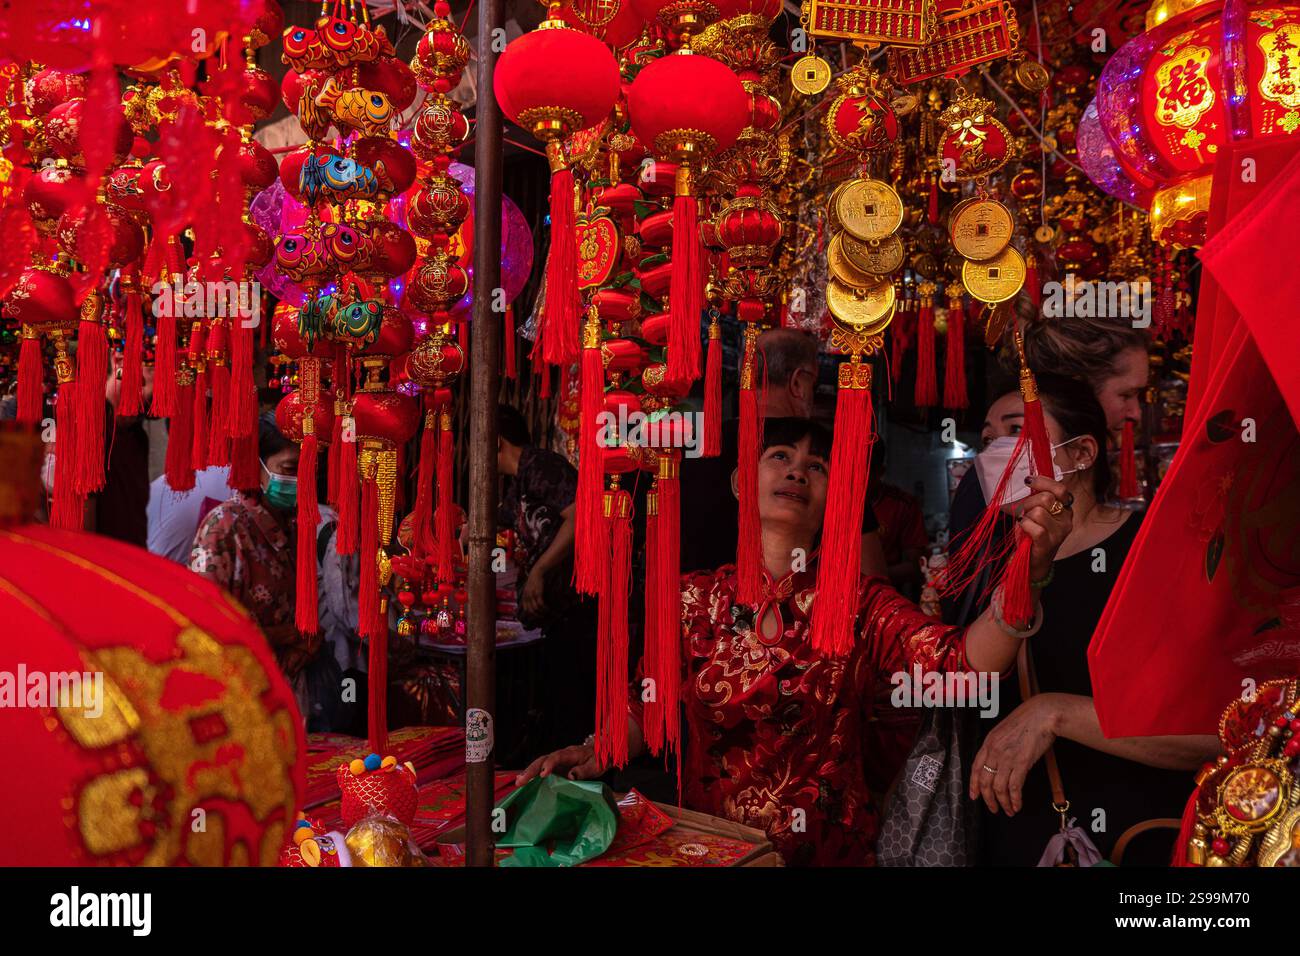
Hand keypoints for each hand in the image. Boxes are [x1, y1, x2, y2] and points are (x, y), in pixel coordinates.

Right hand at [515, 744, 603, 785]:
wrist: (601, 752)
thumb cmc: (598, 759)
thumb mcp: (595, 766)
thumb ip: (583, 770)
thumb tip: (570, 776)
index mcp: (571, 753)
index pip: (557, 757)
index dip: (549, 765)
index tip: (542, 774)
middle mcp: (561, 755)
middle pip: (543, 759)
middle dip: (531, 770)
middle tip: (520, 781)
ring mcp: (557, 760)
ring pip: (540, 763)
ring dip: (529, 772)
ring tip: (518, 782)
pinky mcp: (556, 766)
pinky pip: (542, 768)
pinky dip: (533, 774)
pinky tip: (525, 782)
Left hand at [521, 567, 545, 617]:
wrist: (537, 572)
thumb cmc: (535, 579)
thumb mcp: (529, 588)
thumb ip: (529, 594)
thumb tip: (533, 601)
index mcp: (524, 596)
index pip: (526, 609)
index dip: (531, 614)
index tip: (537, 616)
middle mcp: (527, 597)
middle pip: (530, 610)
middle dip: (537, 615)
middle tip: (543, 616)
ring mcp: (532, 595)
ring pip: (536, 609)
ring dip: (541, 612)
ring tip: (547, 613)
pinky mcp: (538, 593)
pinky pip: (541, 604)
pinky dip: (544, 608)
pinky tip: (548, 609)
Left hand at [969, 694, 1061, 814]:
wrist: (1042, 714)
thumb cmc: (1027, 721)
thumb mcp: (1004, 731)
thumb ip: (998, 747)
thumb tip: (999, 764)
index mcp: (988, 742)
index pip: (975, 768)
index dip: (973, 784)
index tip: (974, 796)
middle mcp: (994, 751)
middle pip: (985, 782)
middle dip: (988, 799)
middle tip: (993, 809)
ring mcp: (1007, 757)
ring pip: (999, 787)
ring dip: (1003, 803)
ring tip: (1008, 811)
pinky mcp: (1022, 763)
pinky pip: (1014, 787)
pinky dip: (1015, 799)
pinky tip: (1017, 805)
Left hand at [1016, 476, 1073, 581]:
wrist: (1032, 562)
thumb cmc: (1032, 535)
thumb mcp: (1036, 512)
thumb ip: (1036, 498)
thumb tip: (1028, 480)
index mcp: (1065, 509)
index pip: (1060, 489)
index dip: (1044, 482)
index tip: (1028, 481)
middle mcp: (1066, 520)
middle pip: (1047, 499)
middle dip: (1028, 502)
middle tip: (1022, 511)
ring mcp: (1060, 533)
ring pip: (1039, 512)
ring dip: (1025, 516)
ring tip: (1024, 524)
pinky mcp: (1049, 543)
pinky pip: (1035, 527)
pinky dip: (1025, 526)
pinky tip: (1023, 528)